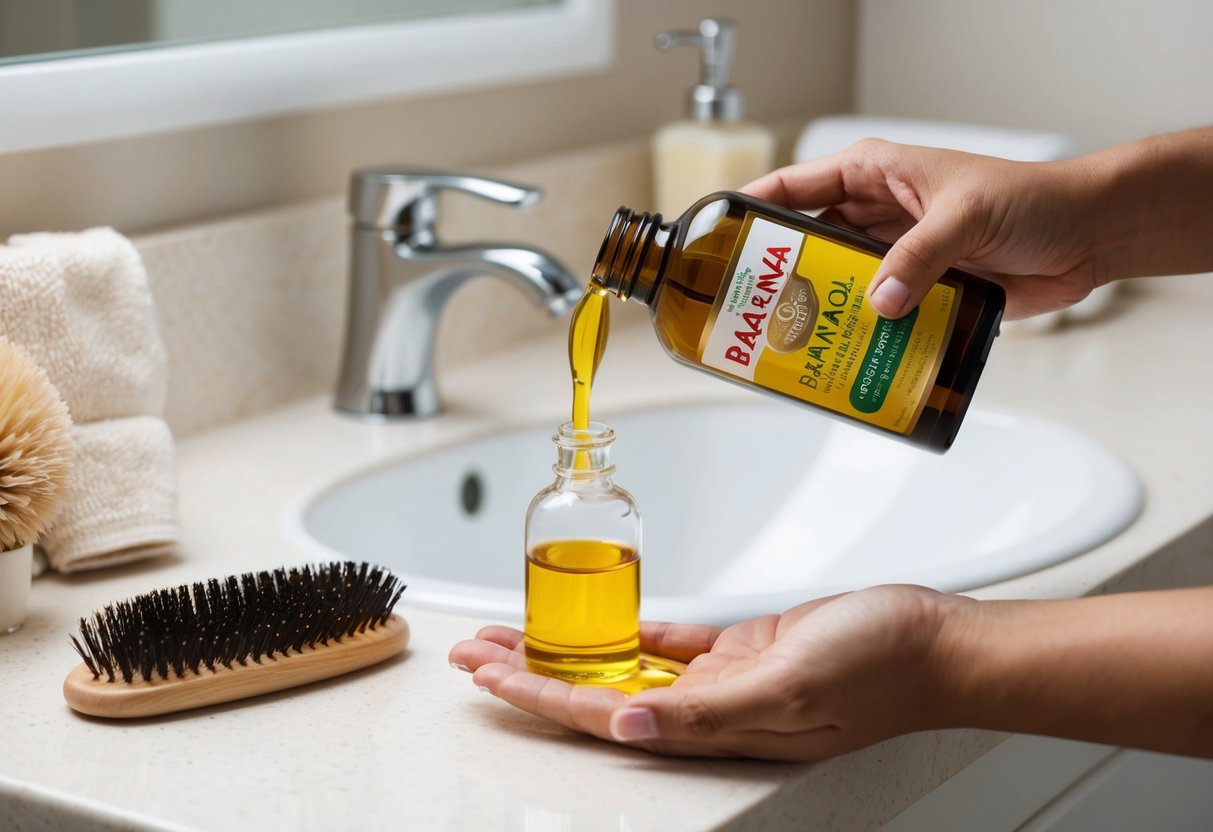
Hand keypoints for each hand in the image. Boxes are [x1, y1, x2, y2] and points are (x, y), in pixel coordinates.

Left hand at [449, 585, 973, 760]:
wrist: (933, 642)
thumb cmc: (879, 668)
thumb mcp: (788, 688)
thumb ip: (705, 712)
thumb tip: (628, 726)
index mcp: (712, 727)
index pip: (602, 713)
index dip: (539, 695)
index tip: (488, 674)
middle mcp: (707, 709)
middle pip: (598, 692)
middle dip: (532, 673)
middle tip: (476, 651)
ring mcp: (723, 679)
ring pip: (626, 667)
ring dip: (571, 651)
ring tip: (518, 635)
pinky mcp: (743, 649)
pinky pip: (671, 642)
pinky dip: (632, 632)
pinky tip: (599, 625)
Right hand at [742, 139, 1104, 320]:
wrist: (1085, 236)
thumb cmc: (1033, 199)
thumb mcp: (966, 216)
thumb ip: (920, 257)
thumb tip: (879, 301)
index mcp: (875, 173)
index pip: (794, 186)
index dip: (752, 211)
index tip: (716, 239)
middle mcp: (875, 213)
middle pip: (805, 242)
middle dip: (778, 272)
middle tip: (746, 305)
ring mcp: (893, 254)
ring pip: (836, 283)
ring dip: (817, 308)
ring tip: (784, 336)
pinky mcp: (915, 291)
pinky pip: (873, 313)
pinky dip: (857, 331)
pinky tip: (839, 351)